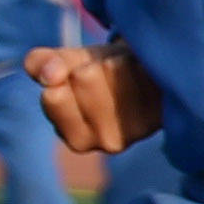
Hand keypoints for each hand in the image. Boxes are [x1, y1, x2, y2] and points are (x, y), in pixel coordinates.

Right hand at [28, 43, 161, 155]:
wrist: (141, 73)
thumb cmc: (94, 72)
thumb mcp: (61, 67)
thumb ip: (40, 65)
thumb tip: (51, 75)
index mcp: (76, 140)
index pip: (55, 94)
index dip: (63, 74)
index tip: (76, 80)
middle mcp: (108, 142)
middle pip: (86, 77)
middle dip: (91, 65)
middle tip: (104, 74)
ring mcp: (139, 128)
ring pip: (114, 69)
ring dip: (116, 60)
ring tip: (123, 72)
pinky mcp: (163, 109)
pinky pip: (141, 67)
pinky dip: (138, 61)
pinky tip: (143, 73)